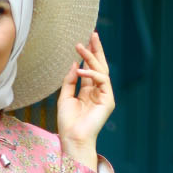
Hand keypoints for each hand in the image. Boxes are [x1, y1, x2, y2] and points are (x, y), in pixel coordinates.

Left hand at [57, 31, 115, 163]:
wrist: (73, 138)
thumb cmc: (67, 122)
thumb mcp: (64, 97)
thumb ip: (70, 80)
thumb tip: (75, 64)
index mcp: (88, 92)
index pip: (90, 69)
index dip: (88, 55)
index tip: (84, 41)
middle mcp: (98, 92)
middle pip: (100, 66)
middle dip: (96, 50)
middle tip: (92, 34)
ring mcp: (105, 95)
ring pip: (101, 70)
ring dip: (91, 57)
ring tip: (81, 46)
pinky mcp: (108, 100)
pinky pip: (102, 80)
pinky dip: (91, 74)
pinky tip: (80, 71)